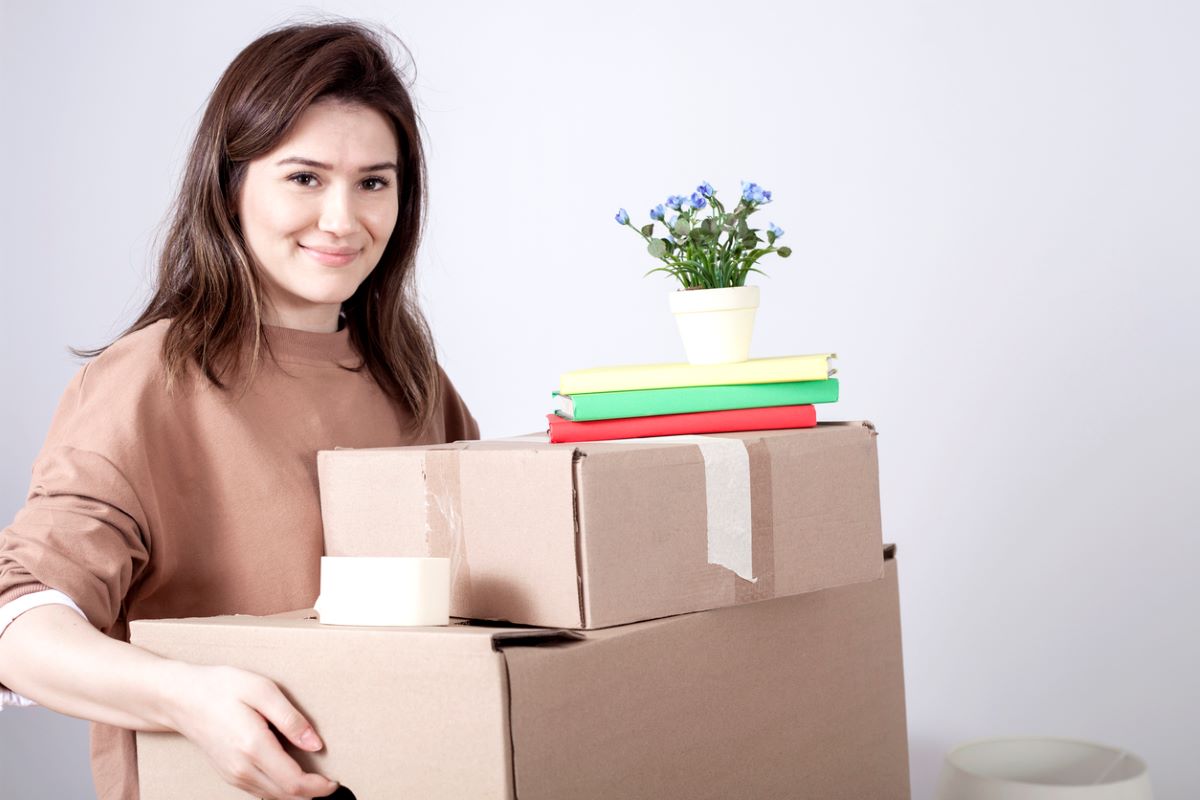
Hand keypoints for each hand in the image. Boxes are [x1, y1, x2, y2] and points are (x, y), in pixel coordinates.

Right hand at [164, 663, 338, 798]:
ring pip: (272, 796)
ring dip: (296, 794)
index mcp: (253, 746)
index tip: (334, 782)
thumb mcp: (262, 690)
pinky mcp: (229, 774)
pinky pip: (259, 790)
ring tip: (316, 781)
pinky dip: (279, 790)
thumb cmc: (221, 688)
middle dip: (311, 793)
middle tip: (330, 783)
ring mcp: (233, 774)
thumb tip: (315, 744)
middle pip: (285, 795)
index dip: (318, 787)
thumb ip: (291, 719)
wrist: (181, 699)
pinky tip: (291, 778)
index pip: (293, 782)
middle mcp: (242, 768)